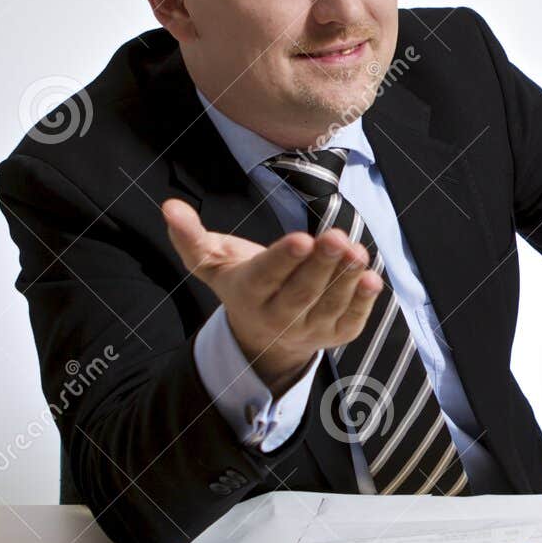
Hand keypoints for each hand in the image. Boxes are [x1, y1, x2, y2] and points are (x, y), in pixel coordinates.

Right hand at [162, 198, 382, 394]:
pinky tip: (372, 279)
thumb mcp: (213, 261)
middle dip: (320, 266)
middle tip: (337, 238)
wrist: (264, 334)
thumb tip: (169, 207)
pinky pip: (351, 320)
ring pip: (329, 306)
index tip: (302, 238)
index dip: (284, 260)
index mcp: (248, 294)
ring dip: (346, 280)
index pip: (266, 277)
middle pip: (301, 294)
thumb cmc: (242, 282)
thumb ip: (191, 237)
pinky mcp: (335, 335)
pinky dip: (363, 303)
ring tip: (358, 252)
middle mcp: (278, 317)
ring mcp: (309, 329)